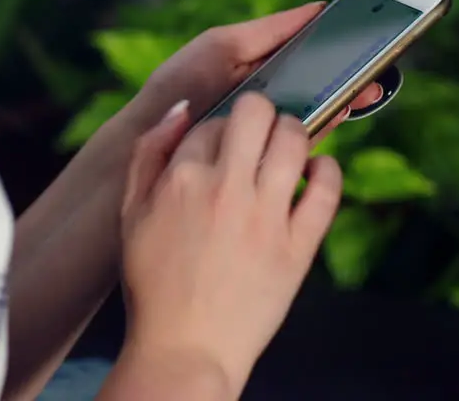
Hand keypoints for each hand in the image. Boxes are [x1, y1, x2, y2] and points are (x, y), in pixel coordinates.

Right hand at [116, 92, 341, 396]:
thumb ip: (147, 154)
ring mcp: (265, 217)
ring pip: (295, 140)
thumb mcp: (131, 214)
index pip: (212, 122)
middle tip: (262, 132)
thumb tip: (181, 110)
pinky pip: (327, 190)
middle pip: (256, 112)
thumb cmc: (154, 284)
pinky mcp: (297, 247)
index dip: (219, 129)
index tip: (226, 147)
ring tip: (290, 148)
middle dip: (261, 112)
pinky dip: (328, 170)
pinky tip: (317, 172)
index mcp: (181, 179)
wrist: (184, 349)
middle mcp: (225, 189)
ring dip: (295, 133)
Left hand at [130, 3, 384, 146]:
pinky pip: (301, 138)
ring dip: (344, 98)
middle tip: (380, 66)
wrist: (147, 142)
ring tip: (369, 88)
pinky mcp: (263, 155)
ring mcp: (264, 127)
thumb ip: (269, 31)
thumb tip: (317, 9)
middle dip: (348, 74)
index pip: (305, 50)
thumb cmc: (180, 89)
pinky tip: (343, 111)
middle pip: (317, 81)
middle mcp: (263, 97)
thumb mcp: (223, 48)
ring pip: (316, 108)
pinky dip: (324, 124)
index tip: (367, 31)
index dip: (335, 44)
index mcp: (255, 66)